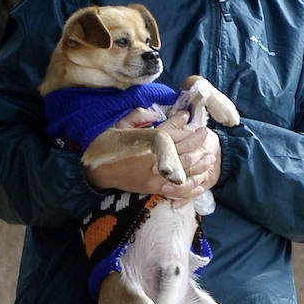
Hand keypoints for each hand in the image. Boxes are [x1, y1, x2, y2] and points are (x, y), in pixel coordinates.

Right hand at [84, 111, 221, 200]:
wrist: (94, 172)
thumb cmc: (104, 147)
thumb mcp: (117, 126)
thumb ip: (137, 116)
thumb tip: (154, 112)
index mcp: (141, 142)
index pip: (167, 134)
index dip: (180, 126)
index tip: (188, 117)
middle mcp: (149, 160)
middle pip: (180, 151)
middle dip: (196, 142)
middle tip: (206, 135)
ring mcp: (152, 176)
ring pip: (182, 171)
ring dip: (199, 164)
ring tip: (209, 156)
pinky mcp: (151, 189)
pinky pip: (175, 191)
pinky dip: (190, 187)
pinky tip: (200, 183)